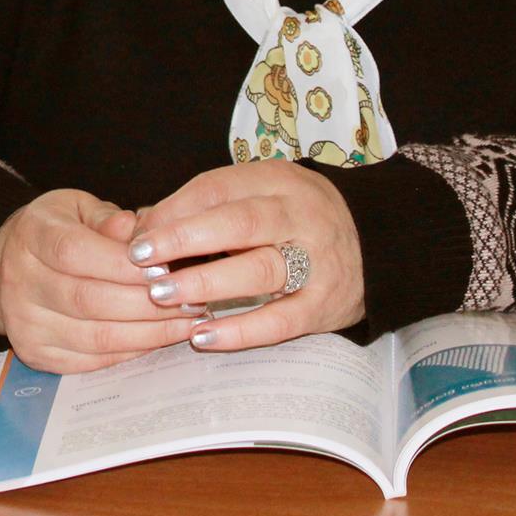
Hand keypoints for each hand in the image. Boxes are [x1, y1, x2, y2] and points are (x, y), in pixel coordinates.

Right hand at [0, 188, 204, 373]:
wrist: (4, 266)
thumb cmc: (54, 231)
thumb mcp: (76, 208)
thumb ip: (107, 218)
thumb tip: (136, 229)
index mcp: (31, 236)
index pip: (76, 253)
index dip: (123, 265)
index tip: (167, 266)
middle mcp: (20, 282)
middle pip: (88, 300)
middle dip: (148, 303)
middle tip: (192, 299)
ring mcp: (25, 323)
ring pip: (95, 337)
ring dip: (148, 333)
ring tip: (187, 322)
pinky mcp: (36, 354)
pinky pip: (92, 361)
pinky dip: (131, 351)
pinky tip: (159, 338)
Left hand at [128, 161, 364, 351]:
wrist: (378, 244)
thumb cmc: (293, 219)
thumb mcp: (256, 195)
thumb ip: (201, 207)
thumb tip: (137, 226)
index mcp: (276, 180)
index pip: (218, 188)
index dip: (174, 211)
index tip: (137, 234)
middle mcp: (300, 215)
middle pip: (240, 223)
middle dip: (185, 239)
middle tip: (141, 259)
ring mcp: (317, 260)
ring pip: (260, 269)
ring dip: (207, 283)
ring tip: (163, 295)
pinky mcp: (325, 304)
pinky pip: (282, 319)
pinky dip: (242, 330)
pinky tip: (203, 336)